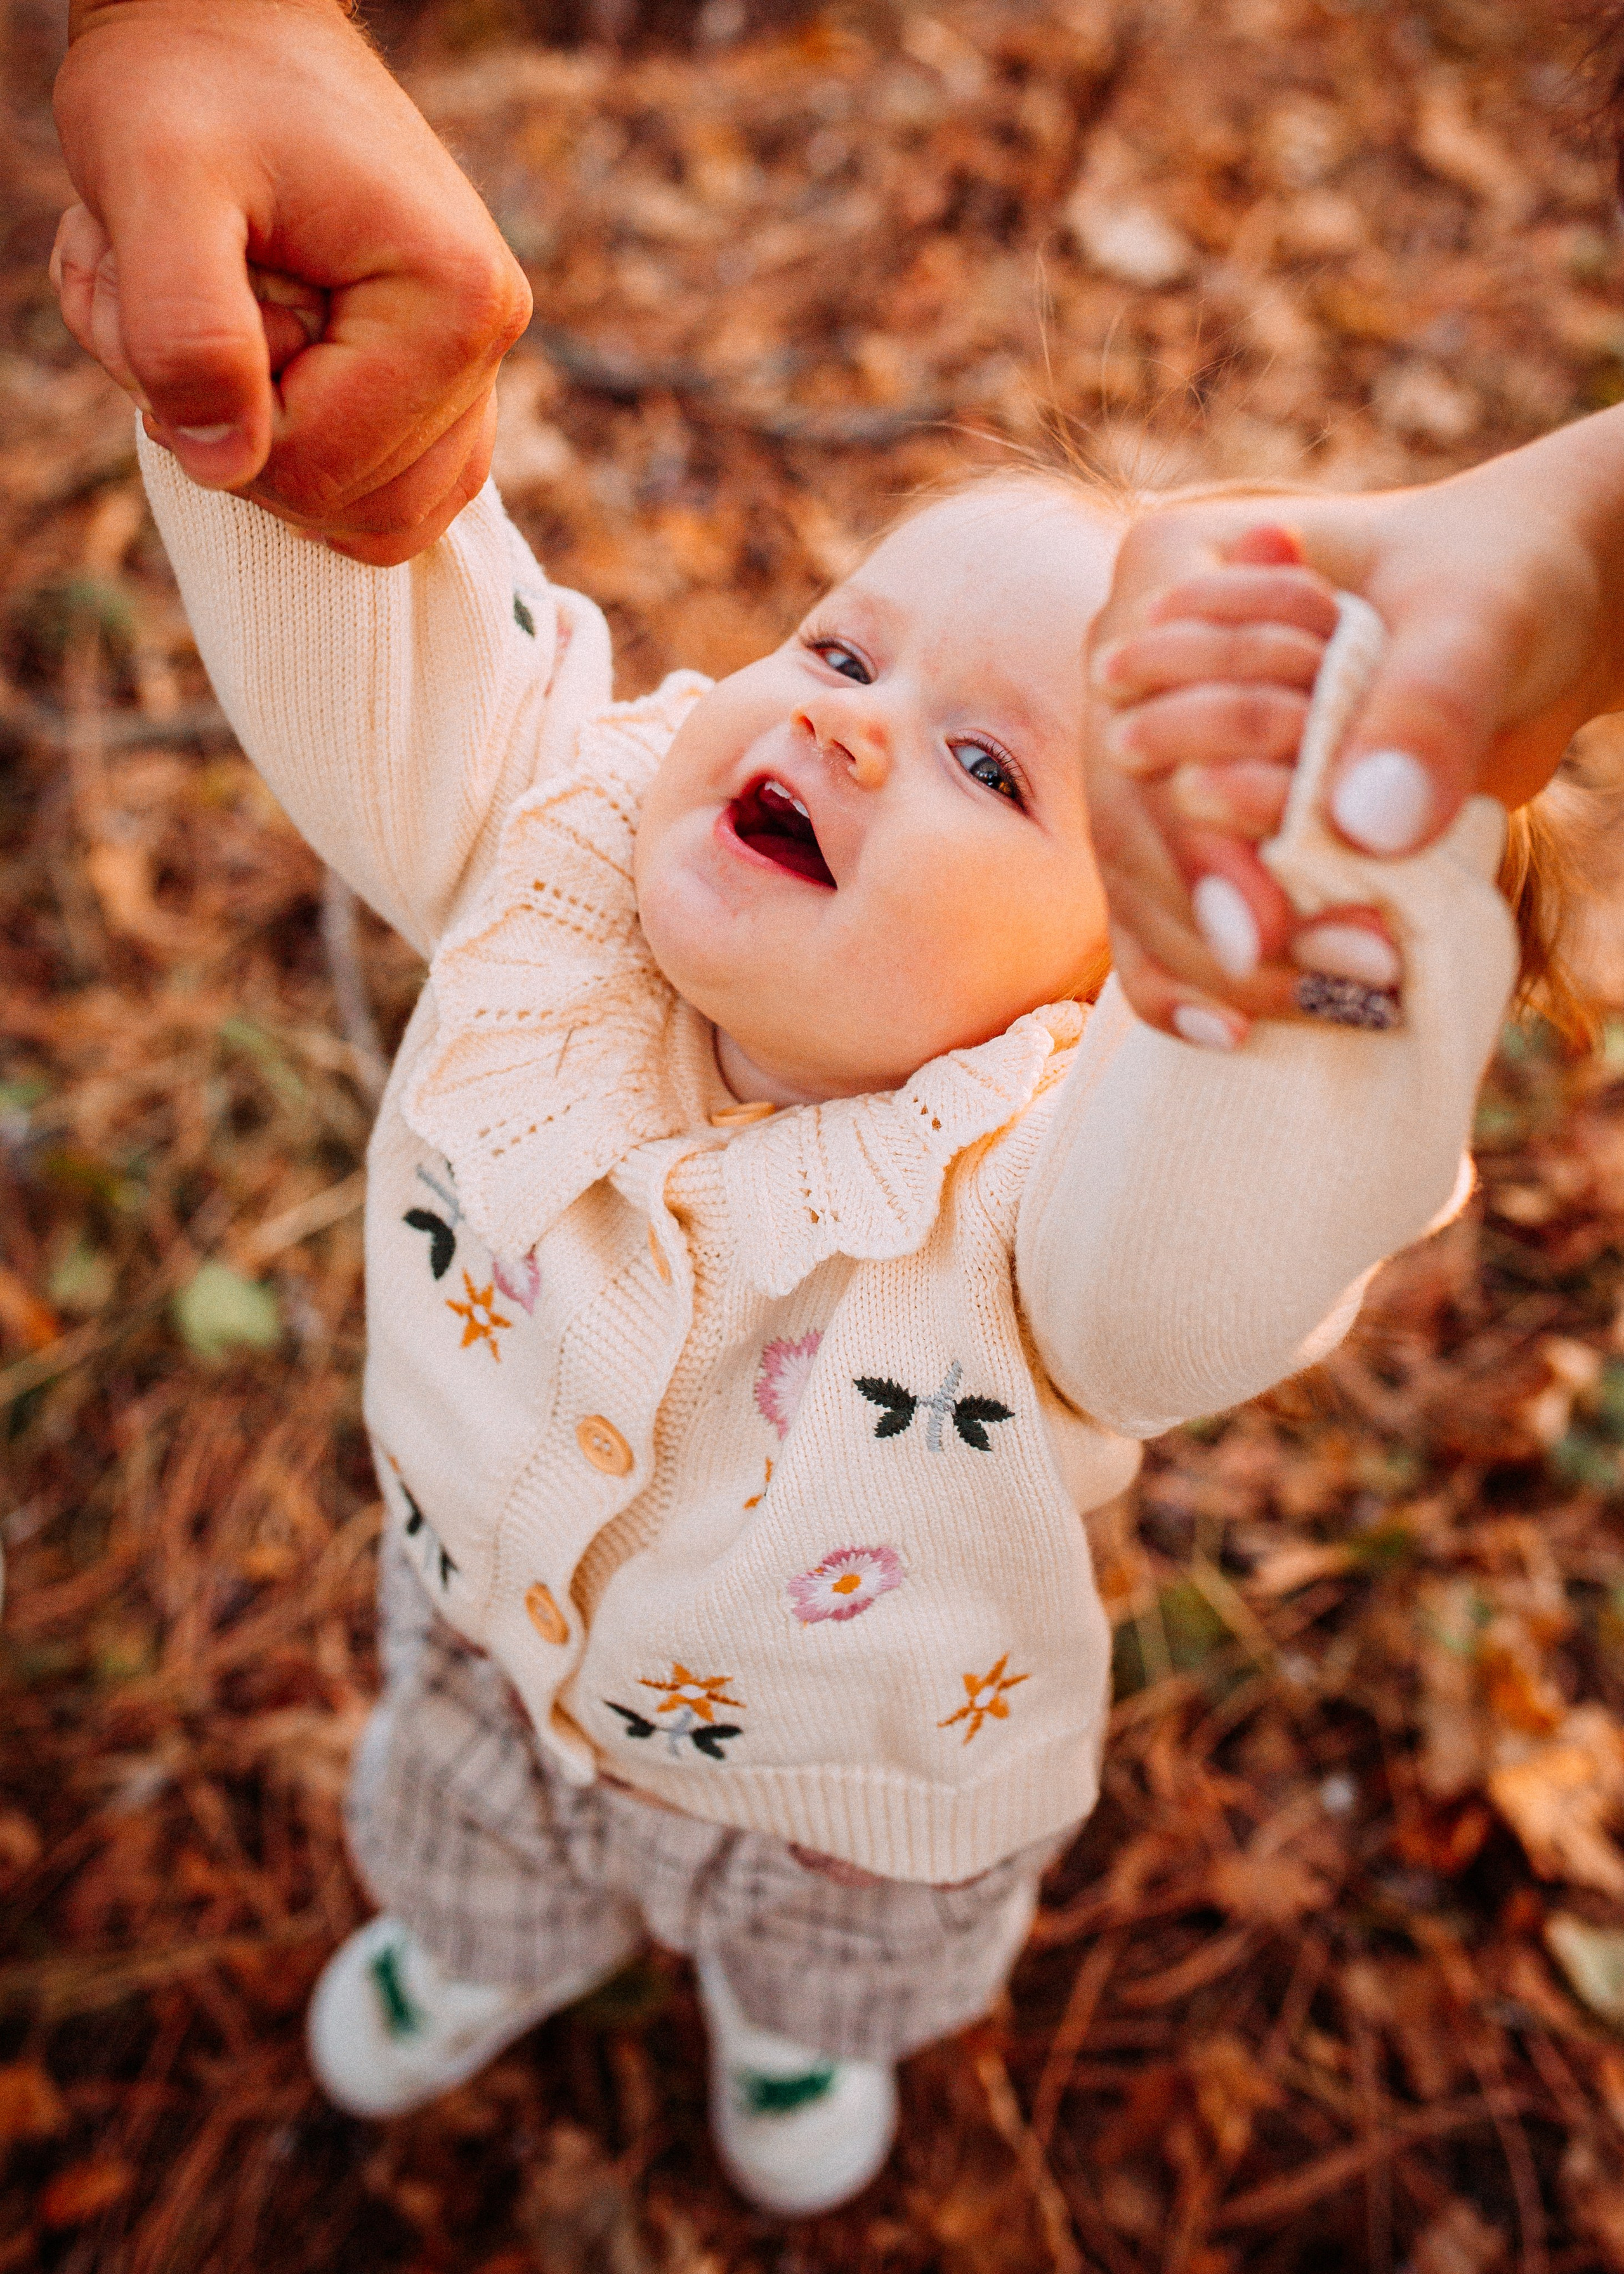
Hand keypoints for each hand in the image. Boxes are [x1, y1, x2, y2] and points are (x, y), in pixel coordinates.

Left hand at [52, 0, 532, 564]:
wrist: (223, 19)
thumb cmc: (188, 80)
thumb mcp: (152, 178)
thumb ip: (184, 326)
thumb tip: (223, 465)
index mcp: (455, 303)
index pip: (321, 469)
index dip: (212, 423)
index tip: (159, 315)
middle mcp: (490, 346)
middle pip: (350, 503)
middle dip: (228, 428)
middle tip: (164, 306)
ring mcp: (473, 372)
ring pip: (369, 512)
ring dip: (254, 438)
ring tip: (206, 315)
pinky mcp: (440, 384)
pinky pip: (382, 487)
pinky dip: (291, 442)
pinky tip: (246, 349)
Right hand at [1086, 410, 1623, 1035]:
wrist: (1543, 615)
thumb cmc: (1508, 582)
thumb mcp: (1482, 621)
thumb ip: (1426, 706)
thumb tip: (1364, 827)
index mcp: (1170, 577)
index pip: (1139, 725)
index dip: (1188, 836)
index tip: (1260, 925)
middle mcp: (1140, 676)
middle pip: (1129, 824)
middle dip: (1213, 914)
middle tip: (1320, 973)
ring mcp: (1166, 761)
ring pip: (1143, 886)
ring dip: (1225, 962)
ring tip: (1343, 999)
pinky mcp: (1211, 828)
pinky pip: (1166, 918)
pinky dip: (1198, 982)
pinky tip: (1236, 1034)